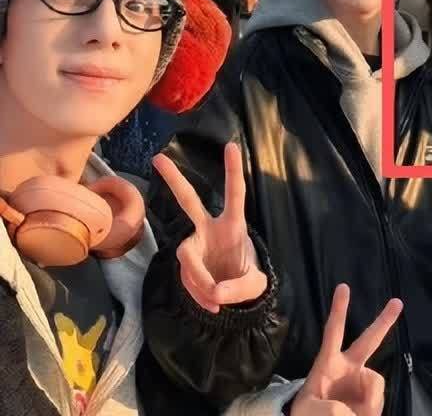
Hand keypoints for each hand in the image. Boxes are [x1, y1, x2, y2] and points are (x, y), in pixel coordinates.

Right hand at [153, 143, 266, 313]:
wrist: (237, 294)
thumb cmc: (248, 278)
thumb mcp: (255, 285)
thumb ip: (239, 288)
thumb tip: (216, 292)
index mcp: (234, 225)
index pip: (235, 194)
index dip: (233, 171)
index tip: (231, 145)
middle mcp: (210, 229)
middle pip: (189, 201)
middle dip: (173, 179)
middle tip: (157, 157)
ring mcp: (195, 244)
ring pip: (187, 259)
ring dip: (200, 284)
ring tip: (217, 301)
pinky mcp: (187, 262)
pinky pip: (188, 280)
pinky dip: (199, 295)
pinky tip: (211, 305)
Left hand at [291, 285, 402, 415]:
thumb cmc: (306, 414)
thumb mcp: (308, 411)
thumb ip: (328, 409)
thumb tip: (351, 410)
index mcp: (328, 363)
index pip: (333, 333)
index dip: (338, 311)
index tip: (343, 287)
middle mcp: (348, 368)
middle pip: (369, 340)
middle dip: (384, 321)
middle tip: (397, 302)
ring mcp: (362, 382)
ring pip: (375, 386)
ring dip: (368, 404)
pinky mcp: (371, 398)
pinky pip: (378, 402)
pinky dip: (370, 413)